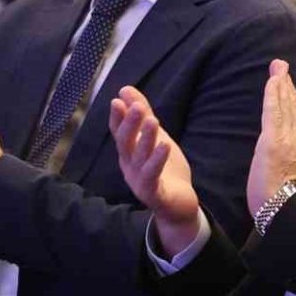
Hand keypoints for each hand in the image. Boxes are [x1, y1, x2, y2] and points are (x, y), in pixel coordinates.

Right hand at [110, 86, 200, 256]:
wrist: (178, 206)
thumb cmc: (164, 170)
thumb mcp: (155, 138)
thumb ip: (142, 116)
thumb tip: (125, 90)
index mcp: (128, 153)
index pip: (119, 133)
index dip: (118, 118)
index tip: (117, 100)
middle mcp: (129, 166)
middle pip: (126, 143)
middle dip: (130, 124)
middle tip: (138, 107)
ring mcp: (140, 181)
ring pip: (140, 158)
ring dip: (146, 139)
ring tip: (153, 120)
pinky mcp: (154, 193)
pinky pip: (153, 176)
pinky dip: (157, 161)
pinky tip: (164, 146)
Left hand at [246, 59, 295, 216]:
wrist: (284, 210)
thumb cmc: (285, 205)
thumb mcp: (292, 184)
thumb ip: (289, 170)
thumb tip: (285, 169)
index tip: (290, 89)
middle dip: (289, 87)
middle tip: (282, 68)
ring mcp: (288, 139)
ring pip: (286, 105)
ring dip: (282, 84)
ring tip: (278, 68)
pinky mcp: (273, 139)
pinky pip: (274, 110)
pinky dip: (274, 94)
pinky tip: (273, 80)